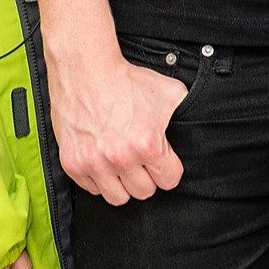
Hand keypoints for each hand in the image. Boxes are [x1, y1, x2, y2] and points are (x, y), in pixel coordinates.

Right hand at [54, 44, 186, 203]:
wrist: (87, 70)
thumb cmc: (125, 80)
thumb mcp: (169, 92)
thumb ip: (183, 112)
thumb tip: (196, 122)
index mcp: (148, 144)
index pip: (169, 180)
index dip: (168, 170)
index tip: (163, 162)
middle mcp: (121, 158)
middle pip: (144, 192)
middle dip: (146, 178)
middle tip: (141, 162)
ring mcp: (94, 163)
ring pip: (117, 198)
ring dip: (123, 185)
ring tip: (122, 168)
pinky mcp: (72, 163)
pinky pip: (91, 189)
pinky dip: (98, 180)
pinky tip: (103, 162)